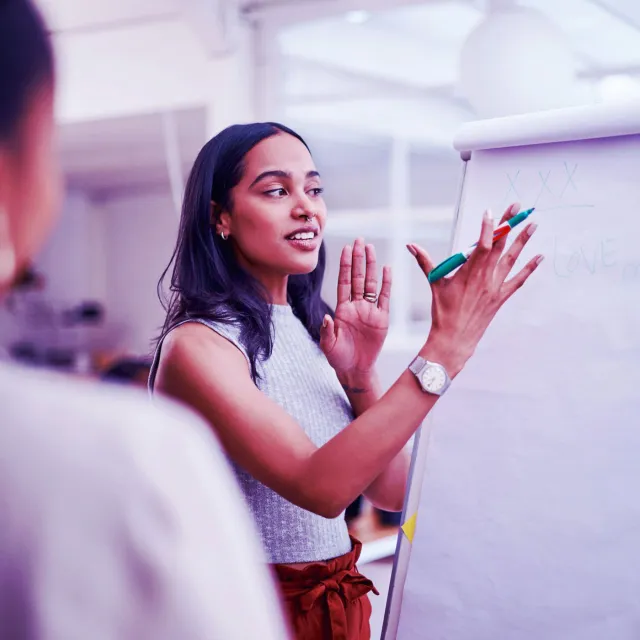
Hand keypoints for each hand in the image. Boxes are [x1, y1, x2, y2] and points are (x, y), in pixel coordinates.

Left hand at [320, 238, 391, 381]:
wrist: (355, 369)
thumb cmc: (339, 357)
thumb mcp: (328, 345)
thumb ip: (326, 331)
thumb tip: (326, 318)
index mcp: (342, 309)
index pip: (344, 282)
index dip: (345, 265)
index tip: (345, 249)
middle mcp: (355, 306)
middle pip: (358, 277)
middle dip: (358, 258)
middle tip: (359, 240)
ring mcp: (369, 311)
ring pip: (371, 283)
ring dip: (371, 266)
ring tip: (370, 248)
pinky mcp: (381, 319)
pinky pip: (385, 297)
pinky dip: (386, 283)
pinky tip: (386, 268)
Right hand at [408, 202, 542, 376]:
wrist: (454, 338)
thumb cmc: (443, 312)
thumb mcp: (434, 283)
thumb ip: (425, 261)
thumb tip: (411, 246)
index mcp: (468, 272)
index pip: (481, 245)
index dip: (488, 228)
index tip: (491, 212)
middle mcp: (484, 277)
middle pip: (499, 246)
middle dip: (508, 225)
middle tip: (517, 208)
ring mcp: (495, 287)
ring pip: (512, 259)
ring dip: (523, 241)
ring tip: (533, 225)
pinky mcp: (500, 297)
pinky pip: (518, 280)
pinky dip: (529, 269)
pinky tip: (539, 257)